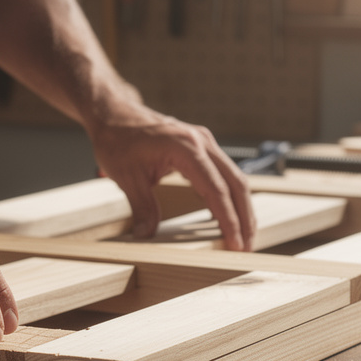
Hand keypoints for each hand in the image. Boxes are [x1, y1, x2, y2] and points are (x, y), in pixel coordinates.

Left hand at [86, 94, 254, 250]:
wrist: (114, 113)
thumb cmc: (117, 138)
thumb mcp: (126, 177)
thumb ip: (142, 207)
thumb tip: (147, 235)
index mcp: (185, 147)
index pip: (216, 189)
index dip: (228, 219)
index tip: (235, 243)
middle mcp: (202, 142)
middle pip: (236, 183)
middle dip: (244, 218)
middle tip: (246, 247)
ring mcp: (204, 142)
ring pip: (234, 178)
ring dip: (241, 208)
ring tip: (242, 237)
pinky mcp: (201, 147)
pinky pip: (223, 174)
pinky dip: (228, 196)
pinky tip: (226, 218)